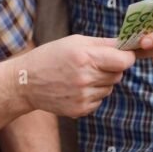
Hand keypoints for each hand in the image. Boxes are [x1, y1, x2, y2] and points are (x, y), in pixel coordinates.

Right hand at [14, 35, 135, 117]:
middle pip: (118, 75)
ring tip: (81, 75)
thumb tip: (126, 43)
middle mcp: (86, 78)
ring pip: (109, 88)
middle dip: (112, 68)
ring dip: (102, 82)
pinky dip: (92, 94)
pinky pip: (99, 100)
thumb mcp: (74, 41)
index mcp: (85, 57)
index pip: (124, 61)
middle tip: (95, 63)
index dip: (126, 57)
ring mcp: (83, 96)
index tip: (123, 55)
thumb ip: (102, 43)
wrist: (25, 82)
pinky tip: (76, 87)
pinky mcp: (80, 110)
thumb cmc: (50, 56)